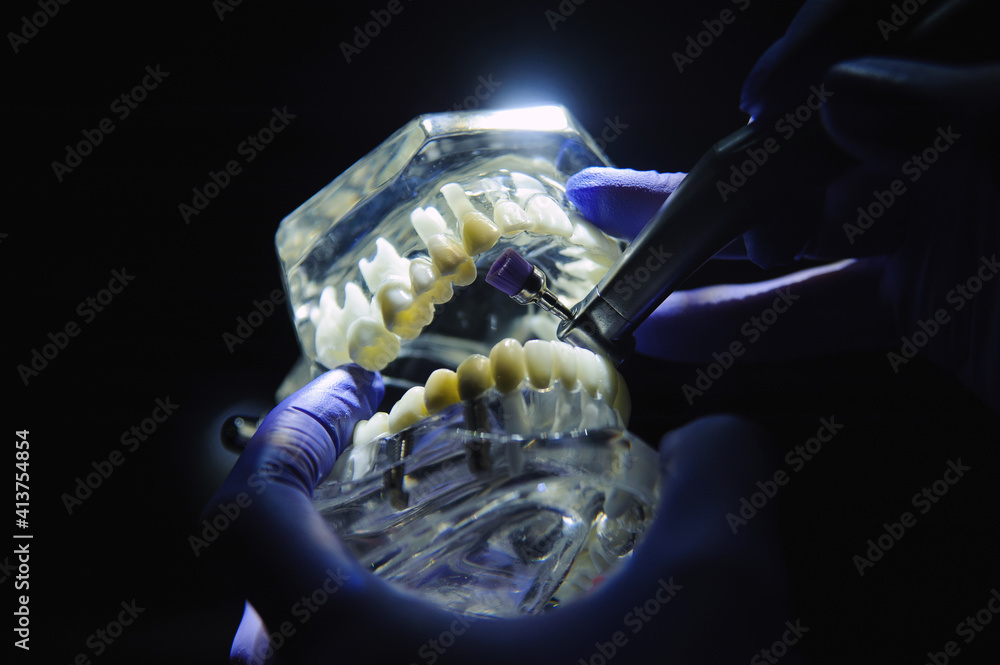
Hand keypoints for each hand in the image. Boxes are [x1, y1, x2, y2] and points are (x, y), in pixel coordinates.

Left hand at [205, 367, 794, 663]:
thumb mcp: (719, 602)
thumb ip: (724, 482)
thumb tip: (720, 438)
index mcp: (364, 663)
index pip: (248, 522)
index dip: (284, 437)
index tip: (345, 396)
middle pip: (252, 620)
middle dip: (301, 541)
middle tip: (376, 498)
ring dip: (333, 626)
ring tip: (419, 588)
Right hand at [567, 54, 999, 413]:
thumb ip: (957, 119)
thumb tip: (842, 95)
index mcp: (974, 97)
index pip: (874, 59)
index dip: (812, 60)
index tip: (763, 93)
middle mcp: (943, 146)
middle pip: (807, 144)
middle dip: (710, 169)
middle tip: (610, 187)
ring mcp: (926, 223)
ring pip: (796, 229)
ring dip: (705, 253)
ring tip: (614, 259)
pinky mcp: (915, 298)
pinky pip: (818, 301)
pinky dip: (747, 319)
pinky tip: (672, 329)